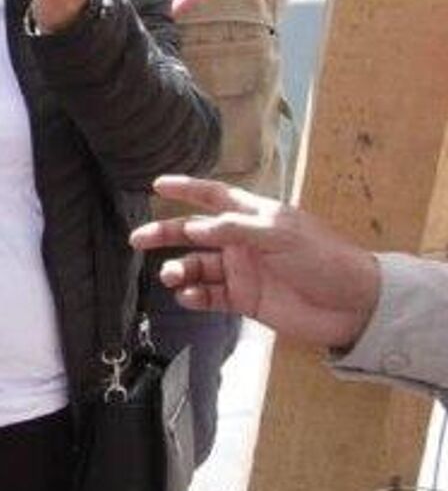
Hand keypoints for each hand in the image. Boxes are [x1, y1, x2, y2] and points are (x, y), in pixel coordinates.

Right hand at [129, 175, 382, 349]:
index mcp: (255, 217)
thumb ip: (234, 230)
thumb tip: (194, 229)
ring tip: (173, 277)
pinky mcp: (245, 300)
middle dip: (166, 234)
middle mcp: (243, 242)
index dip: (187, 189)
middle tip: (138, 239)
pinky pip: (211, 296)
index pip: (215, 196)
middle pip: (195, 234)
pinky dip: (195, 296)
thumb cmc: (324, 259)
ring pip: (199, 267)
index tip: (157, 185)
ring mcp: (243, 271)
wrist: (352, 305)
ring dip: (181, 270)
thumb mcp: (280, 235)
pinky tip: (189, 297)